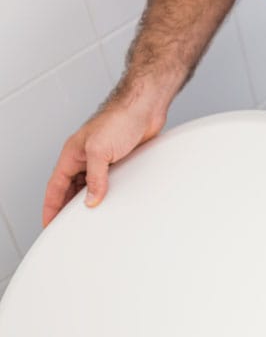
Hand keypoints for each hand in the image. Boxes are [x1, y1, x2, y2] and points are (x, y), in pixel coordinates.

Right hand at [42, 97, 165, 226]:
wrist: (145, 108)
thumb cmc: (120, 118)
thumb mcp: (100, 150)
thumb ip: (95, 177)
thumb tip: (90, 200)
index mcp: (72, 154)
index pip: (55, 187)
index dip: (51, 206)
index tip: (49, 224)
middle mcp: (85, 157)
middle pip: (71, 189)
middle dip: (69, 208)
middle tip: (69, 228)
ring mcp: (104, 159)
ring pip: (91, 186)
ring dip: (90, 200)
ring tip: (91, 220)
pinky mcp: (121, 160)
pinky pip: (111, 181)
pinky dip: (109, 193)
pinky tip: (114, 202)